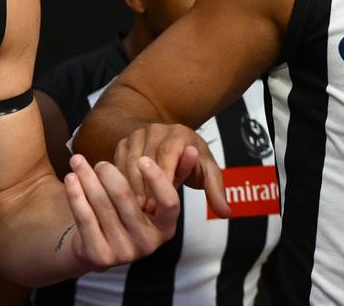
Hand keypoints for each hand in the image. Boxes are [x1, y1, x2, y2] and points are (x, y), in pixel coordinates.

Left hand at [61, 154, 179, 270]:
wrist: (96, 246)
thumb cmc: (128, 213)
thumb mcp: (151, 197)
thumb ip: (174, 173)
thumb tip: (193, 149)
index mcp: (165, 228)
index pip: (169, 203)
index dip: (157, 179)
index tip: (143, 158)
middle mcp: (147, 244)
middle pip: (127, 198)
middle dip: (109, 173)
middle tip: (99, 162)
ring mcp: (123, 252)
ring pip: (102, 204)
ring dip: (87, 177)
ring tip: (78, 160)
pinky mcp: (99, 256)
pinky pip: (85, 217)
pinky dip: (76, 194)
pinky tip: (70, 178)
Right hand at [114, 123, 229, 217]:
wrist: (169, 140)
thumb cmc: (190, 158)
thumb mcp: (207, 171)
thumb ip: (216, 190)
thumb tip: (226, 213)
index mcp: (179, 134)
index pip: (167, 155)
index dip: (162, 180)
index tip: (159, 204)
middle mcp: (156, 130)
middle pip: (145, 159)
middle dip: (144, 187)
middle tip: (145, 210)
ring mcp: (137, 134)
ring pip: (129, 162)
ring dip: (130, 186)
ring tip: (134, 207)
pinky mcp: (124, 142)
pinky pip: (118, 162)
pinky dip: (120, 181)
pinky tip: (124, 198)